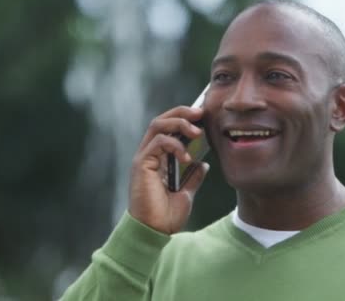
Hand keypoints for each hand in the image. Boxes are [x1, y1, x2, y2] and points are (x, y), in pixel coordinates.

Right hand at [129, 106, 209, 233]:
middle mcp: (148, 154)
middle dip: (182, 112)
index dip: (184, 117)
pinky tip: (187, 158)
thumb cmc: (166, 216)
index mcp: (158, 158)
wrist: (155, 232)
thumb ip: (192, 177)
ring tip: (197, 132)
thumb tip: (203, 164)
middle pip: (161, 120)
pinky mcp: (141, 164)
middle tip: (200, 113)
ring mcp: (144, 158)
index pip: (168, 128)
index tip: (203, 115)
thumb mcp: (186, 193)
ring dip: (179, 123)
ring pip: (158, 125)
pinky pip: (157, 143)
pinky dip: (174, 145)